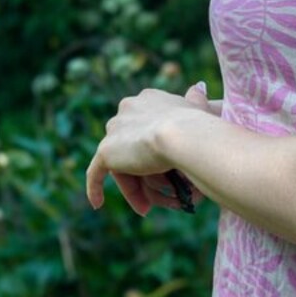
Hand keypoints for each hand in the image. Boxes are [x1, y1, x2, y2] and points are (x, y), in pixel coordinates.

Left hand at [86, 83, 216, 213]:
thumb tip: (198, 89)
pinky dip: (95, 187)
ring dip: (131, 185)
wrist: (184, 135)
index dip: (154, 150)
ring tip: (145, 207)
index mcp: (148, 99)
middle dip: (141, 170)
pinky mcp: (106, 150)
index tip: (167, 168)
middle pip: (131, 145)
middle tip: (154, 196)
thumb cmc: (200, 125)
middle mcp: (127, 108)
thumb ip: (195, 100)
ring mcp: (115, 129)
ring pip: (119, 161)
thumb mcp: (200, 108)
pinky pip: (96, 172)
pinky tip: (97, 204)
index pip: (145, 127)